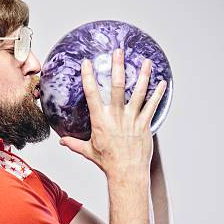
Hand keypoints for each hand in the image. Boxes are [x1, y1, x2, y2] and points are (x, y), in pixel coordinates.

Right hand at [59, 49, 166, 178]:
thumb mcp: (88, 151)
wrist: (126, 172)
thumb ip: (74, 144)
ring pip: (139, 92)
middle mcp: (116, 116)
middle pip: (117, 86)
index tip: (87, 63)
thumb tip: (61, 141)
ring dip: (143, 75)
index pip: (92, 94)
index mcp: (100, 120)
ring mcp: (132, 119)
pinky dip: (158, 93)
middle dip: (118, 67)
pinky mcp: (144, 124)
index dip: (88, 77)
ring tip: (146, 61)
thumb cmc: (107, 162)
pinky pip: (152, 106)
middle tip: (118, 51)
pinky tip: (162, 82)